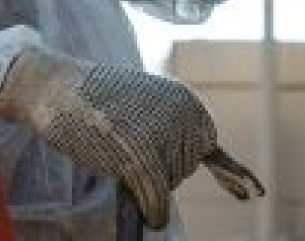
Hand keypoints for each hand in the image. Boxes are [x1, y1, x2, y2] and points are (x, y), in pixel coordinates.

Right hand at [0, 46, 263, 229]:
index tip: (249, 190)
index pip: (214, 157)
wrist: (56, 85)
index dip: (210, 172)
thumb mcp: (147, 110)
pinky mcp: (139, 149)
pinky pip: (156, 192)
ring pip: (165, 185)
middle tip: (121, 142)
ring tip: (109, 143)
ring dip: (143, 182)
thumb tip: (237, 180)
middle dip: (160, 173)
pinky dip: (154, 208)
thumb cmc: (97, 101)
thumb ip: (179, 136)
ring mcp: (162, 132)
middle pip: (182, 172)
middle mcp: (184, 115)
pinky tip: (153, 219)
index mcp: (189, 104)